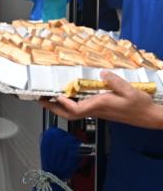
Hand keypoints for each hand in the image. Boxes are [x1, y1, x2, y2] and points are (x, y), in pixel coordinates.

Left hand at [41, 70, 162, 128]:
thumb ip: (116, 82)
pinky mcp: (100, 110)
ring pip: (73, 112)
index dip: (65, 104)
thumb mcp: (130, 91)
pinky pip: (80, 108)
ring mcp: (97, 111)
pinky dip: (69, 103)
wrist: (149, 117)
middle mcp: (96, 110)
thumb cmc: (140, 105)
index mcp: (101, 105)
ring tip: (47, 96)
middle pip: (70, 114)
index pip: (78, 109)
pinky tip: (66, 95)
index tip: (56, 95)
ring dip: (59, 106)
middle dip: (54, 107)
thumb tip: (102, 74)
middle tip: (40, 99)